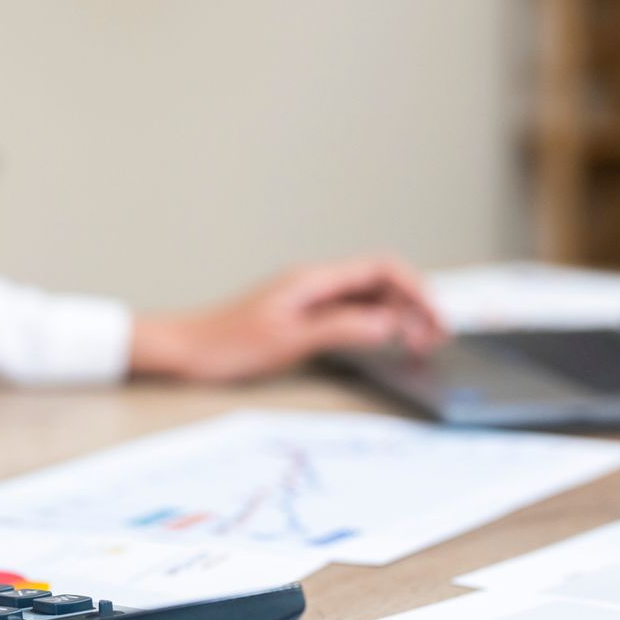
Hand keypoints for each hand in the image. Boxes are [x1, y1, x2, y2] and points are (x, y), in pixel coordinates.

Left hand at [128, 256, 445, 382]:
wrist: (185, 350)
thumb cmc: (226, 346)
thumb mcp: (289, 340)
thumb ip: (341, 328)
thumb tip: (388, 323)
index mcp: (314, 280)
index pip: (382, 269)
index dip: (416, 290)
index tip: (435, 321)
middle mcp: (315, 283)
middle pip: (381, 282)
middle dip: (415, 304)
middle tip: (434, 340)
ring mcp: (309, 299)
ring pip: (369, 297)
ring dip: (399, 316)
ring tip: (417, 344)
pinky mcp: (302, 316)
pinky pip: (351, 312)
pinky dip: (376, 325)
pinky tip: (384, 344)